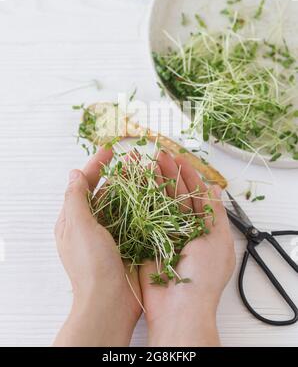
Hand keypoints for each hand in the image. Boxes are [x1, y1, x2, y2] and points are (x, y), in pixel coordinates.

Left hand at [53, 148, 141, 346]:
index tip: (109, 150)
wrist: (110, 302)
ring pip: (122, 203)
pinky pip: (135, 218)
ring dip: (132, 186)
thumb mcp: (78, 226)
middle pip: (104, 191)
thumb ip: (75, 198)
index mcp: (73, 221)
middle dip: (117, 173)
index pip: (83, 185)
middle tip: (134, 157)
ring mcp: (110, 235)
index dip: (95, 166)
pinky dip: (142, 205)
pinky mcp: (128, 243)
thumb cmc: (90, 265)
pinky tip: (154, 194)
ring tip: (146, 170)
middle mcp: (91, 226)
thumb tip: (74, 173)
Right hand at [139, 151, 235, 346]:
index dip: (188, 176)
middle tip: (158, 153)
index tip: (179, 157)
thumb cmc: (203, 277)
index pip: (195, 196)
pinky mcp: (145, 241)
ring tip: (145, 161)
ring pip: (158, 202)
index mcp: (203, 229)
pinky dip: (139, 199)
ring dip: (152, 182)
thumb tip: (216, 189)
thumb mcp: (218, 241)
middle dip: (168, 173)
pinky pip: (142, 216)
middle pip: (175, 195)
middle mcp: (182, 229)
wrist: (179, 310)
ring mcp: (162, 234)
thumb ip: (215, 213)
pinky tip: (135, 183)